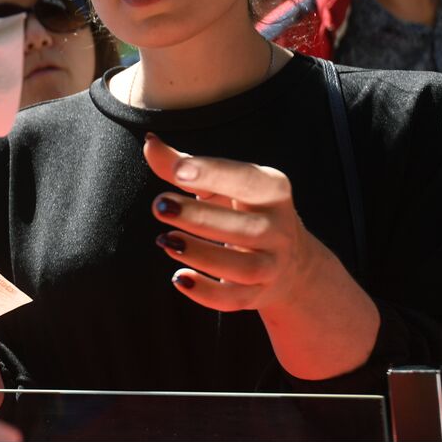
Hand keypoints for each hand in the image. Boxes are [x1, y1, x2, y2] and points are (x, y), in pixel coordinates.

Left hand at [144, 133, 377, 377]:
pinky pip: (234, 299)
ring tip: (166, 240)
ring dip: (202, 254)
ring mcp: (272, 265)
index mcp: (273, 191)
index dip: (215, 174)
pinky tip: (179, 277)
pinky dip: (207, 292)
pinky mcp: (258, 294)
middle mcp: (279, 229)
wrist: (291, 263)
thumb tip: (149, 143)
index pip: (249, 180)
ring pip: (242, 266)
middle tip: (160, 206)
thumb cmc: (243, 210)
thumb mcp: (221, 185)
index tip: (179, 171)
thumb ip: (185, 165)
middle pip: (244, 228)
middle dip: (200, 217)